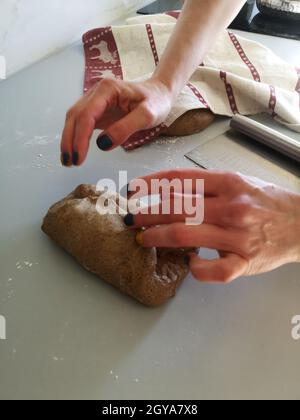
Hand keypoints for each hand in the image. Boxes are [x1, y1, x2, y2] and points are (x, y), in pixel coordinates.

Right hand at [60, 77, 172, 165]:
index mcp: (107, 90)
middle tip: (69, 163)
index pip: (87, 115)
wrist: (159, 94)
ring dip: (69, 140)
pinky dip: (75, 138)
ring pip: (74, 119)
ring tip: (68, 161)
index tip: (79, 158)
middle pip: (75, 116)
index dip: (80, 138)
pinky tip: (74, 152)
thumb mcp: (147, 116)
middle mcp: (96, 92)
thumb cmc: (156, 102)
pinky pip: (80, 123)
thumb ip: (125, 129)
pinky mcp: (96, 110)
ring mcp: (94, 100)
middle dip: (69, 141)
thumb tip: (103, 144)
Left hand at [124, 169, 299, 282]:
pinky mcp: (245, 261)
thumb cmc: (267, 201)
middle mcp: (231, 206)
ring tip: (143, 238)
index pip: (179, 179)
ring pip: (185, 234)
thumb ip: (207, 187)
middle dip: (145, 212)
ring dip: (157, 236)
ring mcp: (238, 235)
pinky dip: (197, 268)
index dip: (150, 183)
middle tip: (130, 217)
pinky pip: (214, 271)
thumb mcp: (239, 182)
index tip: (132, 189)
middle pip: (175, 207)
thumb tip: (168, 192)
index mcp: (228, 182)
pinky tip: (189, 262)